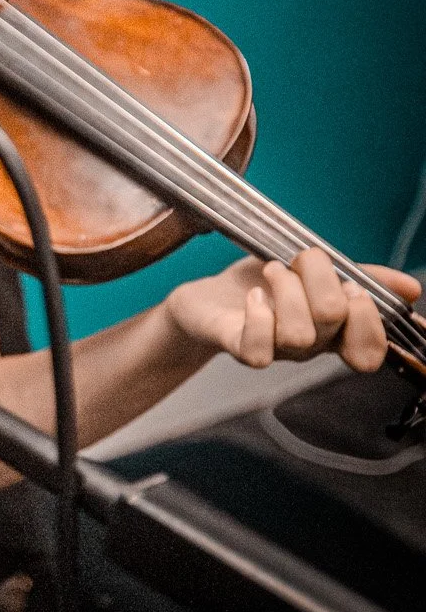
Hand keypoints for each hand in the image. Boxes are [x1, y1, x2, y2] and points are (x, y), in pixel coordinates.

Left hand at [164, 249, 421, 371]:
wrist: (205, 300)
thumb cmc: (261, 286)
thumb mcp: (315, 273)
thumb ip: (362, 276)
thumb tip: (412, 288)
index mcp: (334, 332)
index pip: (370, 350)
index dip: (369, 318)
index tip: (352, 284)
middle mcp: (310, 347)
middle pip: (334, 320)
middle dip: (320, 277)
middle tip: (300, 260)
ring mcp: (275, 350)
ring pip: (299, 332)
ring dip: (286, 287)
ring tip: (271, 271)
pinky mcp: (238, 347)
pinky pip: (259, 349)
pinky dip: (258, 314)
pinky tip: (253, 296)